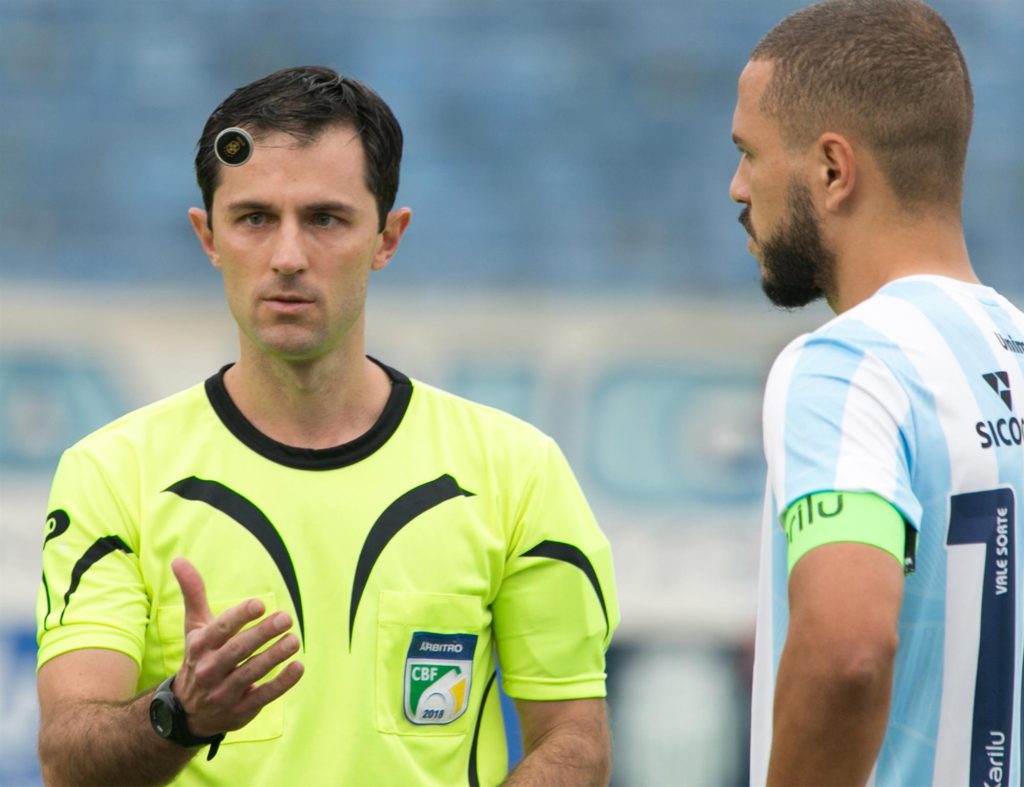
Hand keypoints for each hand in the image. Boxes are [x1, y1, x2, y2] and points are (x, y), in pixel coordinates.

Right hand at [168, 557, 303, 736]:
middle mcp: (209, 669)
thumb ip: (193, 593)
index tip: (260, 604)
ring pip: (251, 672)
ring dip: (274, 656)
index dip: (240, 616)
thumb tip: (179, 559)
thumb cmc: (198, 657)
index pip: (220, 629)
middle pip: (237, 650)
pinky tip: (298, 667)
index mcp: (200, 646)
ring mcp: (224, 692)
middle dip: (262, 633)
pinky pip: (263, 696)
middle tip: (285, 618)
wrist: (186, 712)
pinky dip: (282, 683)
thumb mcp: (194, 626)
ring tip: (293, 640)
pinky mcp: (241, 709)